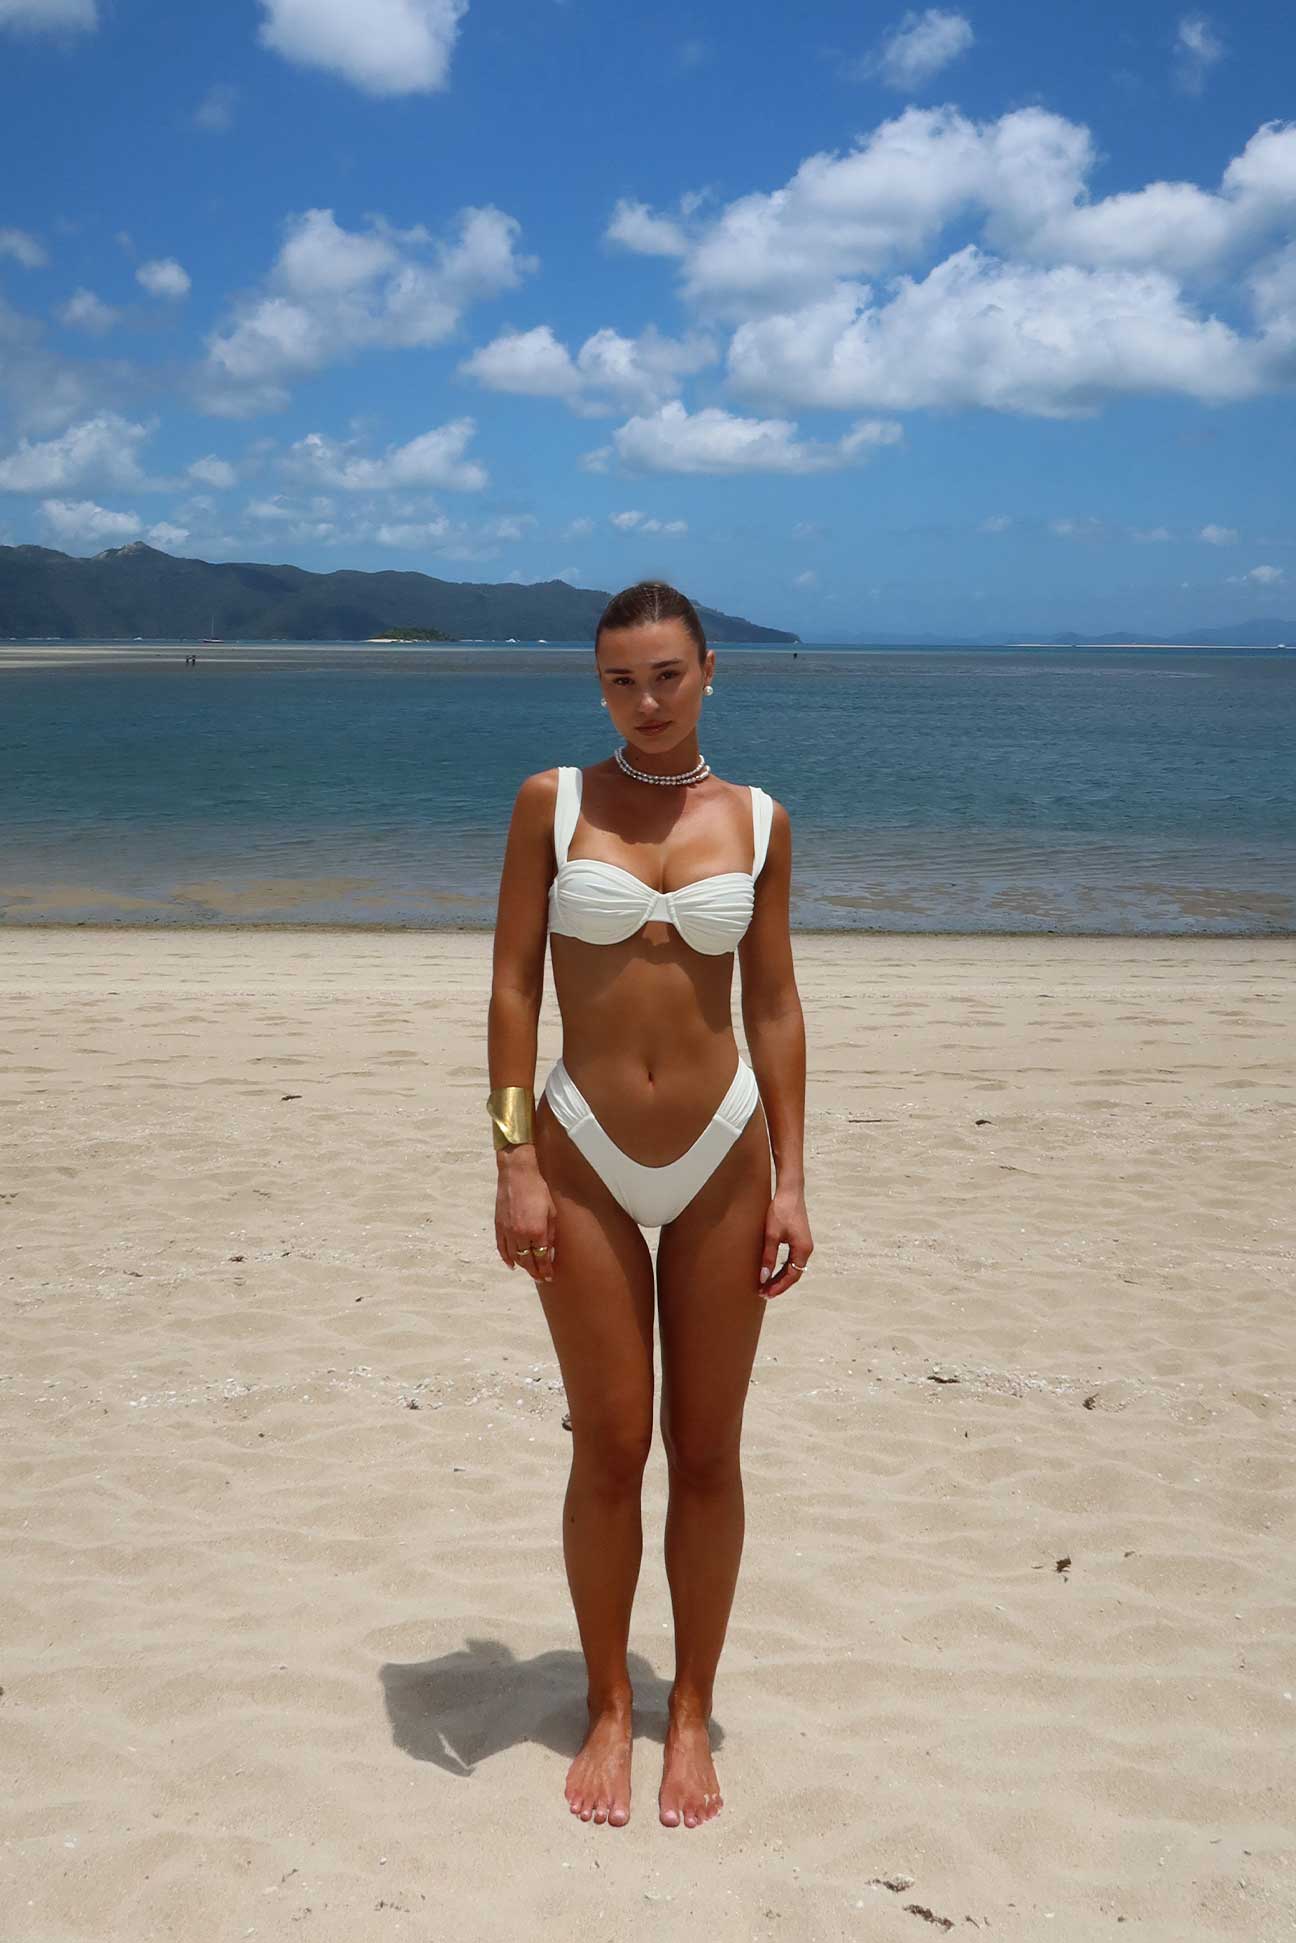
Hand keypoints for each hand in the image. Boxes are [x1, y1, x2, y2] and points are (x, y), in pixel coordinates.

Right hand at [494, 1150, 557, 1281]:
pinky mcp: (499, 1226)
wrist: (517, 1174)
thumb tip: (550, 1251)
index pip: (541, 1258)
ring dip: (523, 1266)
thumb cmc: (538, 1189)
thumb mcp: (551, 1211)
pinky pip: (501, 1248)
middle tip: (541, 1278)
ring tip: (530, 1271)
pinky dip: (506, 1258)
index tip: (549, 1276)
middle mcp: (521, 1234)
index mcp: (537, 1231)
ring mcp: (507, 1231)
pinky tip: (512, 1264)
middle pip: (527, 1260)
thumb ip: (550, 1234)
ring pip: (514, 1257)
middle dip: (535, 1271)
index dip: (545, 1269)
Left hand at [757, 1186, 812, 1298]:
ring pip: (792, 1267)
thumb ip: (768, 1257)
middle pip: (794, 1273)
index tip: (765, 1293)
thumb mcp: (772, 1235)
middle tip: (763, 1292)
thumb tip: (764, 1277)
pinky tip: (772, 1269)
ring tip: (766, 1284)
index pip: (792, 1276)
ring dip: (780, 1277)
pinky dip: (782, 1267)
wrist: (789, 1190)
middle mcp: (806, 1249)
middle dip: (779, 1284)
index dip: (779, 1287)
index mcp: (803, 1250)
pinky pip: (791, 1259)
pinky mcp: (798, 1238)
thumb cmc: (781, 1210)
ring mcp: (803, 1243)